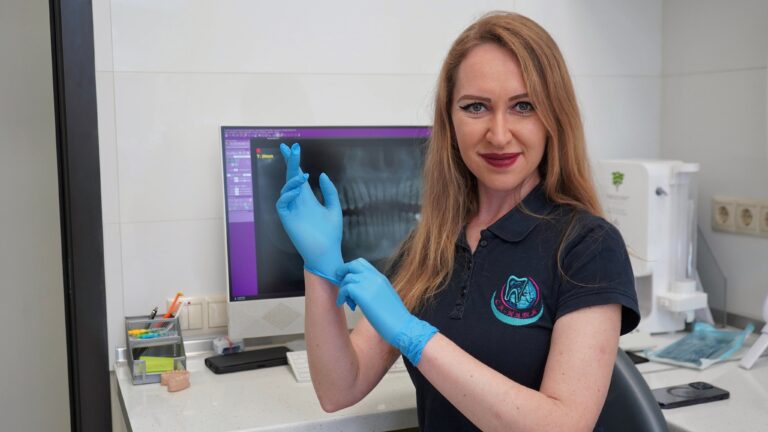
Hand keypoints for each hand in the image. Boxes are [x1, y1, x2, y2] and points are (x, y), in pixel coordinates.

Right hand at [275, 143, 343, 283]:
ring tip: (302, 176)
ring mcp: (291, 210)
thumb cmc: (330, 234)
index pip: (298, 176)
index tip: (291, 147)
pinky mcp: (287, 219)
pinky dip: (286, 195)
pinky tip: (295, 191)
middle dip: (290, 162)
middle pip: (290, 178)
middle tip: (290, 148)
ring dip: (292, 180)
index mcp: (308, 198)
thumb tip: (321, 174)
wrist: (327, 252)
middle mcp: (298, 201)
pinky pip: (281, 204)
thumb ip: (329, 191)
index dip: (294, 162)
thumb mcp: (334, 208)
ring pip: (285, 189)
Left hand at [336, 258, 437, 364]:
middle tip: (342, 285)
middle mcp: (375, 278)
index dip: (350, 269)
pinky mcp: (362, 294)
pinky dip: (342, 297)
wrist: (401, 326)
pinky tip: (347, 306)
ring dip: (343, 289)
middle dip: (343, 273)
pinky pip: (345, 289)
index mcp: (380, 278)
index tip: (347, 279)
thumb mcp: (385, 296)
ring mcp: (369, 284)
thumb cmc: (394, 317)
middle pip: (352, 265)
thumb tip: (358, 290)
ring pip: (347, 278)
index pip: (361, 263)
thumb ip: (373, 289)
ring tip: (349, 302)